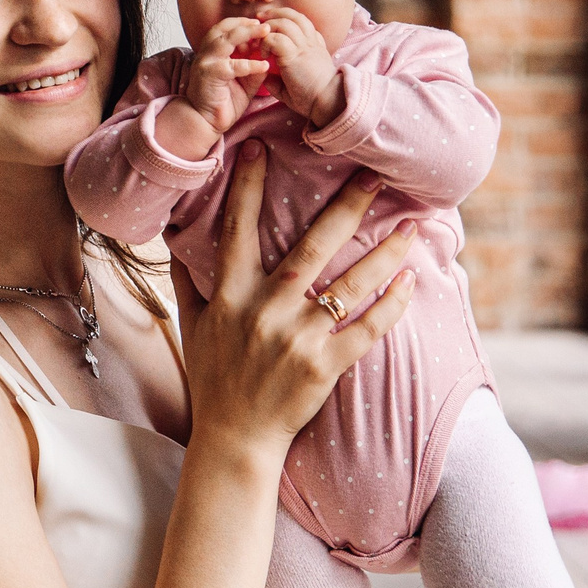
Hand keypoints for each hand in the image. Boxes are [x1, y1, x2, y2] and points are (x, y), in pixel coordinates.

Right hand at [165, 18, 273, 155]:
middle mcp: (207, 54)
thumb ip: (254, 69)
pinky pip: (233, 65)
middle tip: (266, 25)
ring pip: (225, 40)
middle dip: (246, 23)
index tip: (263, 26)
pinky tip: (264, 66)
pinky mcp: (209, 75)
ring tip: (265, 33)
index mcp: (213, 52)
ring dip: (247, 34)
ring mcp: (206, 63)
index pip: (226, 28)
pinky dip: (250, 64)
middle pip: (224, 27)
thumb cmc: (223, 101)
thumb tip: (270, 58)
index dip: (244, 24)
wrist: (206, 122)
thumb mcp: (244, 82)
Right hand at [169, 146, 416, 452]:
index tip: (258, 147)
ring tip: (411, 225)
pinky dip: (391, 305)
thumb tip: (176, 239)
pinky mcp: (324, 367)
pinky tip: (409, 281)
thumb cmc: (214, 380)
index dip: (246, 188)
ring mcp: (296, 340)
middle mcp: (263, 312)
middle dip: (344, 208)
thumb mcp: (191, 328)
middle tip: (372, 174)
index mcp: (230, 297)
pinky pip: (367, 329)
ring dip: (384, 253)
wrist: (234, 440)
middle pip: (310, 249)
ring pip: (348, 286)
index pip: (236, 232)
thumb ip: (188, 282)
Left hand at [258, 7, 343, 125]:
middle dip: (273, 14)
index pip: (301, 21)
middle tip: (258, 20)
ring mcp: (305, 46)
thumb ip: (281, 78)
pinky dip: (267, 42)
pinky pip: (277, 38)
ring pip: (284, 22)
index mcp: (315, 45)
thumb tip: (267, 78)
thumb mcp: (297, 84)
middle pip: (293, 15)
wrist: (328, 102)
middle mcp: (311, 42)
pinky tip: (264, 54)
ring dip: (268, 27)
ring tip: (259, 39)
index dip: (284, 18)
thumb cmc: (314, 98)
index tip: (269, 25)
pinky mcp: (296, 55)